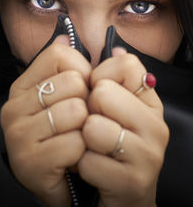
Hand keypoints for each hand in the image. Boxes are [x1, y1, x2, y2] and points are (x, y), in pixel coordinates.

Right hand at [0, 36, 91, 206]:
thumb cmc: (63, 131)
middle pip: (73, 82)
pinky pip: (75, 143)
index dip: (82, 70)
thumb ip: (66, 66)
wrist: (55, 176)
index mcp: (23, 86)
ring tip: (76, 136)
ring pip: (76, 111)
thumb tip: (65, 36)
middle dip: (86, 102)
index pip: (60, 54)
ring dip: (85, 127)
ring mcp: (18, 135)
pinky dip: (82, 150)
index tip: (82, 90)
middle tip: (79, 119)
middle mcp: (14, 106)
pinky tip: (72, 156)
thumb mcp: (63, 96)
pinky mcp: (30, 163)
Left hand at [78, 48, 168, 206]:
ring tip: (93, 147)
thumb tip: (116, 46)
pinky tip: (94, 169)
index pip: (126, 63)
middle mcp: (156, 125)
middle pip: (103, 92)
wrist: (126, 194)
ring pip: (92, 127)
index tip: (99, 94)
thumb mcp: (118, 109)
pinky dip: (82, 166)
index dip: (101, 76)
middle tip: (94, 125)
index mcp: (151, 102)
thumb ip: (114, 77)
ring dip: (84, 140)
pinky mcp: (133, 182)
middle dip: (89, 109)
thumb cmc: (114, 144)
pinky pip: (88, 161)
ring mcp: (149, 155)